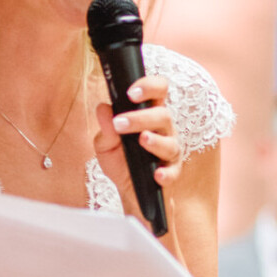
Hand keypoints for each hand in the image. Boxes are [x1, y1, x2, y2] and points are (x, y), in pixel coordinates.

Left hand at [93, 73, 181, 226]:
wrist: (127, 189)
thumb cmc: (120, 160)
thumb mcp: (106, 144)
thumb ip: (106, 127)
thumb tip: (103, 108)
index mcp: (149, 114)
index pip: (157, 91)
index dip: (148, 86)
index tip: (130, 93)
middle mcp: (164, 129)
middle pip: (163, 115)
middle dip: (141, 117)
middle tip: (120, 123)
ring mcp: (170, 151)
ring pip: (170, 142)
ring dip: (155, 141)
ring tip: (142, 140)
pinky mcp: (172, 173)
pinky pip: (173, 172)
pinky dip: (166, 173)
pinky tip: (156, 174)